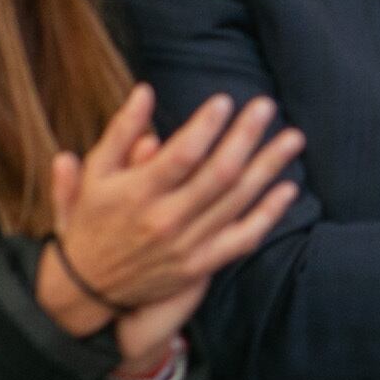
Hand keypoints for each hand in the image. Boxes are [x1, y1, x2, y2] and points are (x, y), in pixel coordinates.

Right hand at [40, 86, 306, 360]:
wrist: (86, 289)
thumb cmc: (92, 220)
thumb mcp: (95, 173)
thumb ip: (121, 131)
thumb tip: (146, 90)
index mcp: (138, 193)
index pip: (182, 155)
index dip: (206, 126)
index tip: (225, 101)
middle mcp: (165, 220)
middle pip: (218, 174)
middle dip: (246, 136)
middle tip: (266, 106)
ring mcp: (186, 246)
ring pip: (237, 201)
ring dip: (268, 167)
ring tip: (293, 138)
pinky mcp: (200, 266)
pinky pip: (243, 238)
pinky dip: (269, 214)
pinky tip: (288, 188)